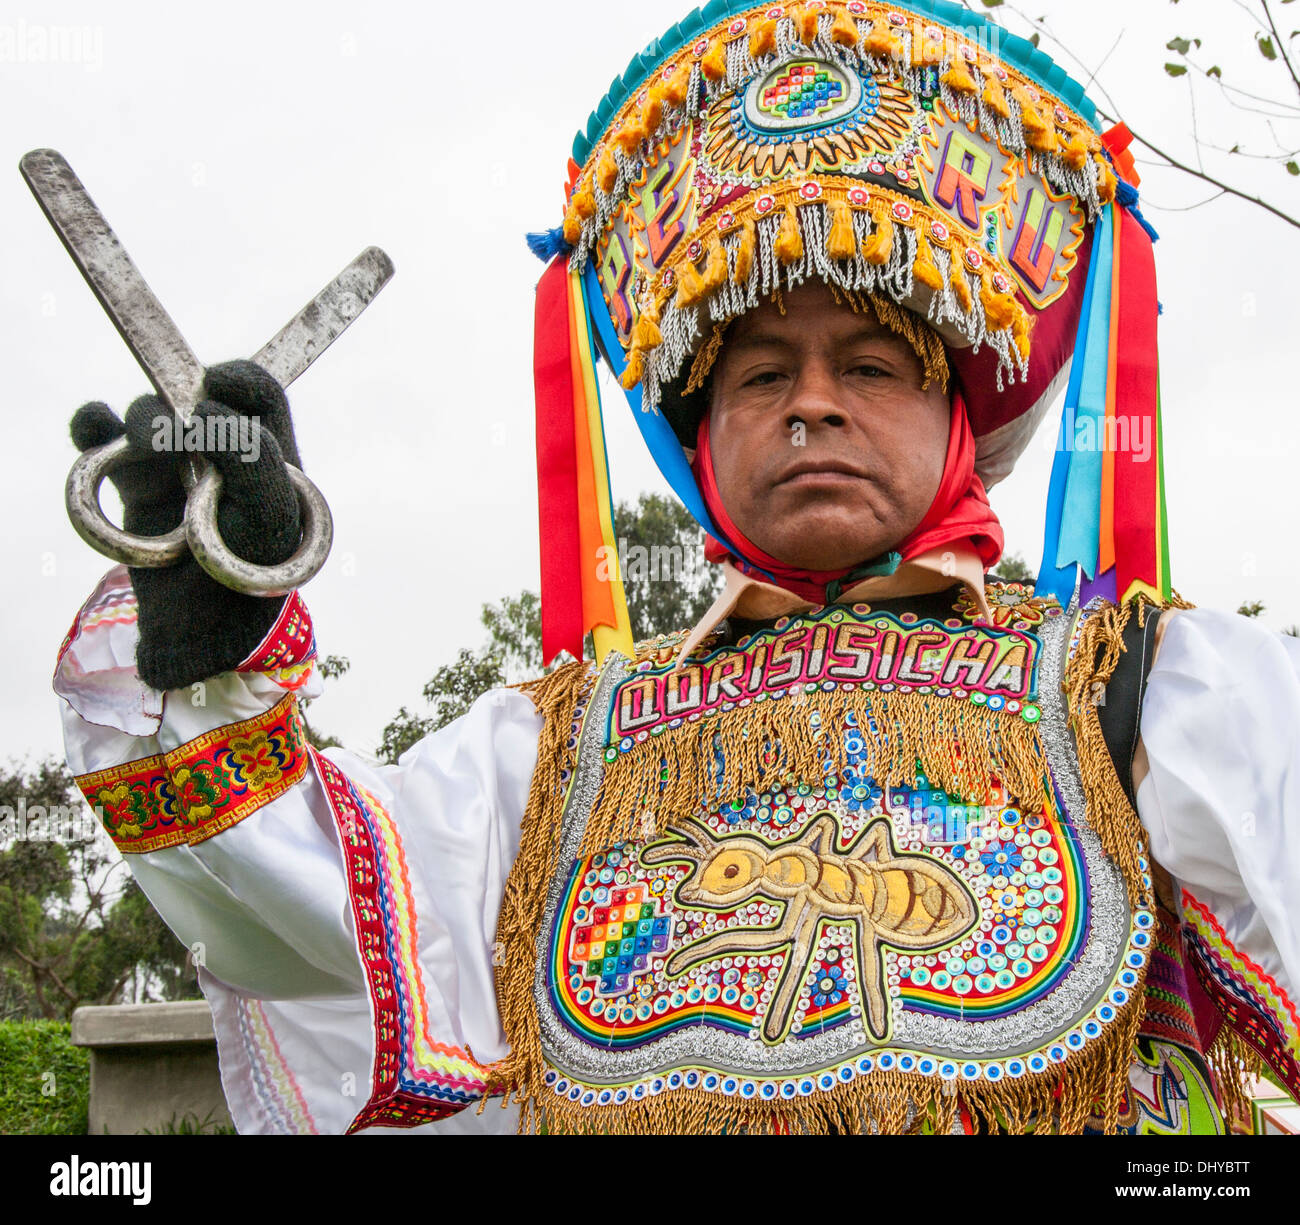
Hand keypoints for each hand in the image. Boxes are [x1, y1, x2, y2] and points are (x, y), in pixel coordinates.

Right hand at [69, 361, 305, 690]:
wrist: (206, 638)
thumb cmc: (251, 581)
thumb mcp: (270, 519)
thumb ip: (252, 460)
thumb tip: (205, 415)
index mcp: (268, 456)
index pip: (257, 394)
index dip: (238, 381)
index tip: (217, 388)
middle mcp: (222, 454)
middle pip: (196, 395)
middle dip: (182, 406)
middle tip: (174, 438)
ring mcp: (176, 468)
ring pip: (148, 415)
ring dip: (142, 423)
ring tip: (146, 453)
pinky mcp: (134, 488)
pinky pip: (103, 442)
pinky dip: (93, 428)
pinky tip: (93, 428)